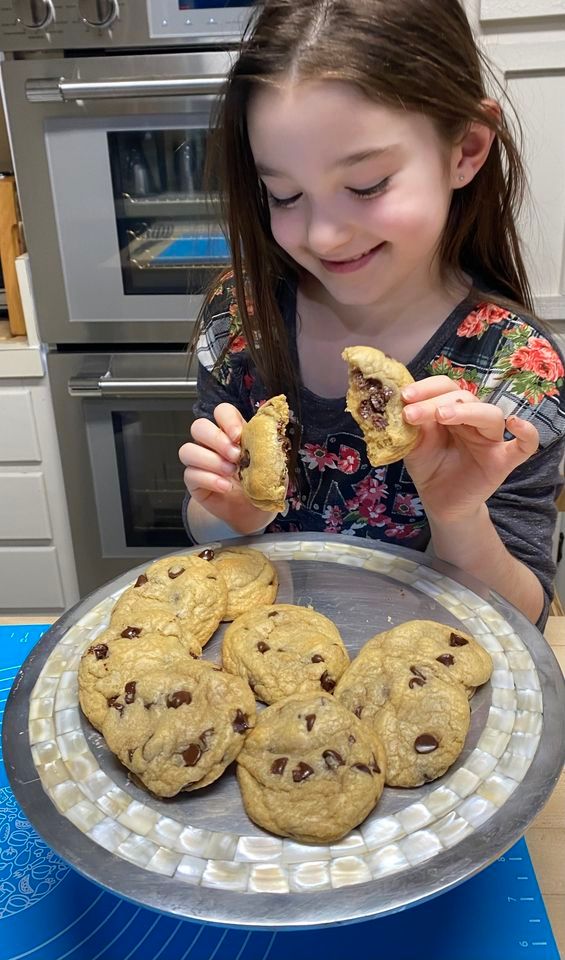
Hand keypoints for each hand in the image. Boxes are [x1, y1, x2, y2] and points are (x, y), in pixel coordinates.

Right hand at [178, 403, 268, 532]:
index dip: (227, 420)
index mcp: (232, 432)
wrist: (255, 511)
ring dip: (211, 460)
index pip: (221, 412)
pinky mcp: (194, 481)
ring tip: (231, 472)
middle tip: (236, 456)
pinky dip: (209, 479)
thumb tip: (271, 423)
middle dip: (217, 439)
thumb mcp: (271, 462)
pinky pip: (190, 474)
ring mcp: (200, 462)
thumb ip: (268, 443)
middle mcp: (212, 443)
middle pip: (199, 427)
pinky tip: (225, 487)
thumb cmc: (262, 483)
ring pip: (188, 450)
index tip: (239, 435)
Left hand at [401, 376, 538, 524]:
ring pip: (490, 414)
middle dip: (435, 402)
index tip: (404, 397)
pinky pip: (525, 446)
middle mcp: (474, 420)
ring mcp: (491, 439)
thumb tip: (405, 405)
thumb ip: (414, 426)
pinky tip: (515, 424)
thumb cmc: (429, 467)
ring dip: (465, 411)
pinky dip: (527, 433)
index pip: (446, 387)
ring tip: (441, 416)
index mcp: (453, 410)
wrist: (439, 501)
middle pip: (464, 398)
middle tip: (411, 414)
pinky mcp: (503, 461)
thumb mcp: (414, 444)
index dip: (426, 388)